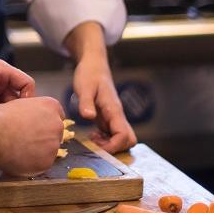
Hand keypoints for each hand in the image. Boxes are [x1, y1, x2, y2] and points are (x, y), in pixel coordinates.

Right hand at [0, 97, 65, 175]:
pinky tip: (19, 159)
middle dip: (43, 136)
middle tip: (26, 140)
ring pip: (49, 149)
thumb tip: (28, 120)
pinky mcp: (47, 162)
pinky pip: (42, 164)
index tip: (35, 126)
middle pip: (55, 132)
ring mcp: (54, 144)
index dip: (44, 121)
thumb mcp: (17, 104)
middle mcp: (57, 124)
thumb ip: (30, 112)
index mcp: (50, 106)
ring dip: (39, 151)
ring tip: (19, 150)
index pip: (56, 114)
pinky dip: (33, 164)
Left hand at [64, 21, 136, 152]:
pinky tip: (93, 133)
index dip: (113, 146)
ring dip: (109, 144)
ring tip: (92, 137)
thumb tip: (88, 117)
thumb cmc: (89, 74)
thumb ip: (86, 102)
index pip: (123, 136)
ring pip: (122, 138)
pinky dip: (105, 139)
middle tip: (95, 142)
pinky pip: (114, 134)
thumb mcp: (84, 87)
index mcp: (114, 110)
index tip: (97, 145)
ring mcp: (114, 117)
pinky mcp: (109, 117)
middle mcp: (118, 115)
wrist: (94, 64)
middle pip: (129, 140)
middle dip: (114, 148)